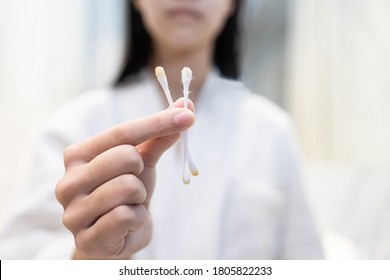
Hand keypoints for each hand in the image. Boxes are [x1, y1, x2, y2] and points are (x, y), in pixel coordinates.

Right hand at [55, 99, 194, 258]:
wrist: (116, 237)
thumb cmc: (126, 192)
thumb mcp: (143, 161)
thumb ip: (159, 135)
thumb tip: (186, 104)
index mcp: (78, 155)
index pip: (122, 132)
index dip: (158, 122)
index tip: (188, 115)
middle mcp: (68, 180)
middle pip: (126, 156)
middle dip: (140, 172)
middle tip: (134, 184)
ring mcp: (73, 212)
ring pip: (128, 187)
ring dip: (139, 197)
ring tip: (129, 205)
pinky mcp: (86, 238)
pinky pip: (126, 216)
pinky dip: (137, 218)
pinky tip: (126, 224)